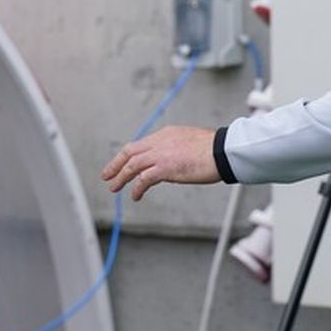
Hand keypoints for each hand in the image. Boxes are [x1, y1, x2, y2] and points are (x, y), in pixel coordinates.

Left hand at [102, 126, 219, 199]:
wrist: (223, 151)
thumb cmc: (215, 149)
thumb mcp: (191, 144)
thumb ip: (177, 150)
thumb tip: (173, 164)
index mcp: (166, 134)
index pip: (140, 144)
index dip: (127, 155)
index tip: (121, 163)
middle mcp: (159, 142)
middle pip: (130, 152)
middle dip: (116, 164)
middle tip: (107, 175)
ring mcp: (161, 154)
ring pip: (132, 165)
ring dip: (121, 177)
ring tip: (114, 187)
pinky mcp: (165, 168)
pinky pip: (143, 179)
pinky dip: (136, 188)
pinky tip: (135, 195)